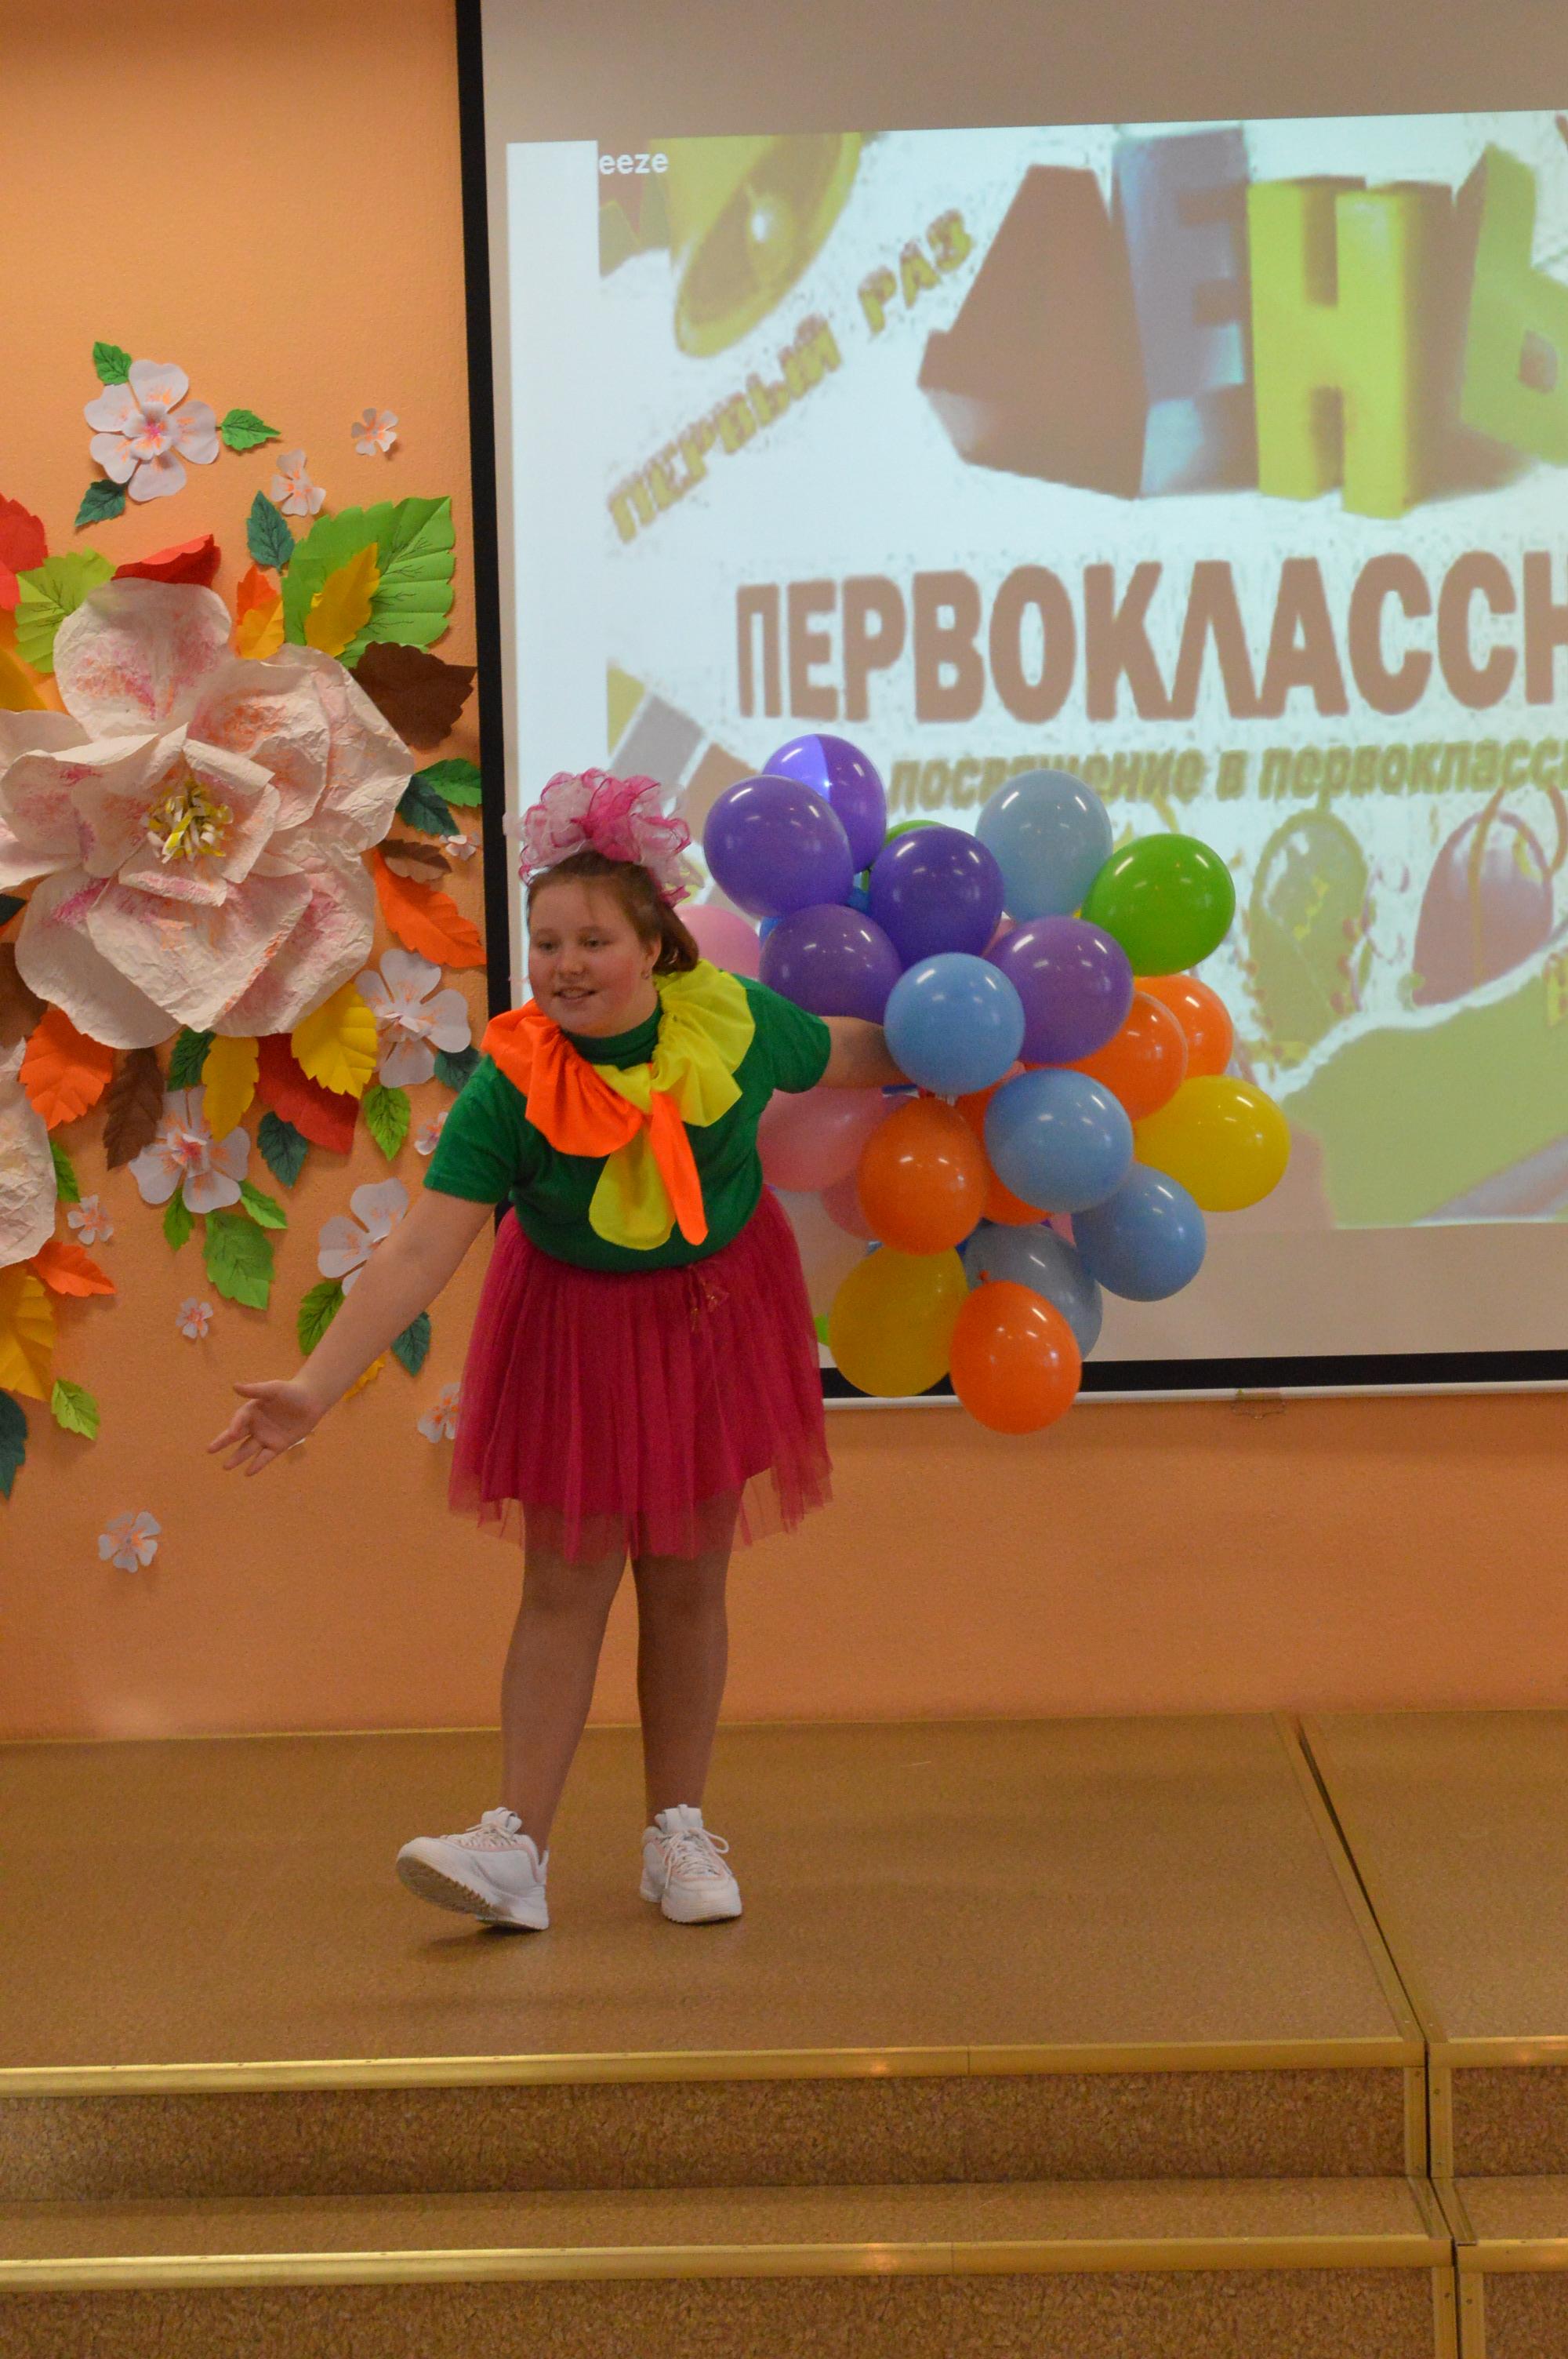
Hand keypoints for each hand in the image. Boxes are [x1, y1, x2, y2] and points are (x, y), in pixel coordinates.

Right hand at [208, 1379, 325, 1475]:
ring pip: (248, 1449)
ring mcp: (265, 1437)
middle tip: (209, 1450)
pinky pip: (265, 1457)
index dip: (235, 1426)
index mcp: (251, 1411)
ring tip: (226, 1467)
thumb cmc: (291, 1391)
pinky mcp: (278, 1446)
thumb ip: (255, 1390)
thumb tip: (234, 1386)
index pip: (239, 1420)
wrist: (311, 1401)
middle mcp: (255, 1425)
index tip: (233, 1433)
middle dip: (223, 1442)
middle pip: (236, 1436)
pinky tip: (248, 1472)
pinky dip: (258, 1464)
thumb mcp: (273, 1389)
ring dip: (237, 1457)